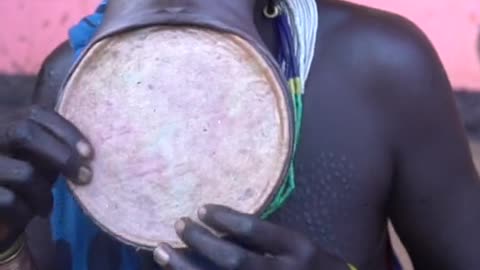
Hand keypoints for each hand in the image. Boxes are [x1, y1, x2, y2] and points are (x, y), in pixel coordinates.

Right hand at [0, 105, 92, 251]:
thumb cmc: (15, 185)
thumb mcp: (34, 161)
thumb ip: (52, 151)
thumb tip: (86, 154)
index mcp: (2, 122)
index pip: (35, 113)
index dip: (66, 131)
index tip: (89, 154)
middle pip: (24, 132)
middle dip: (62, 155)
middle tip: (85, 177)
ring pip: (24, 172)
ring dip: (44, 193)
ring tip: (45, 207)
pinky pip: (10, 200)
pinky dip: (26, 212)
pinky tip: (25, 216)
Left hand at [154, 205, 350, 269]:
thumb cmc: (317, 269)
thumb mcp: (302, 247)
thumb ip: (270, 238)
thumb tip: (221, 227)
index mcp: (299, 249)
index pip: (255, 231)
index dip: (224, 219)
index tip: (201, 209)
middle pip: (233, 260)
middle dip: (200, 242)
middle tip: (178, 225)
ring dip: (187, 268)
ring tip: (162, 250)